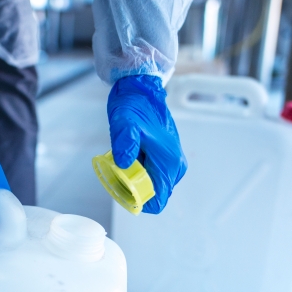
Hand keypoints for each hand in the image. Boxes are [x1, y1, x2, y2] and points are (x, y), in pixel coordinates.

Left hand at [107, 75, 185, 213]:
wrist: (141, 90)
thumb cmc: (134, 105)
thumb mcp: (124, 124)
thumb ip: (125, 143)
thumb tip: (124, 163)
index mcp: (168, 162)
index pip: (157, 202)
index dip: (137, 202)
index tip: (121, 189)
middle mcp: (175, 165)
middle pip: (154, 195)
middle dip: (134, 191)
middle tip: (117, 174)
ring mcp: (172, 162)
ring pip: (153, 186)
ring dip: (135, 182)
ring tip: (120, 165)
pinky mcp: (167, 158)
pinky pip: (153, 176)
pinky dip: (138, 174)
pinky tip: (127, 160)